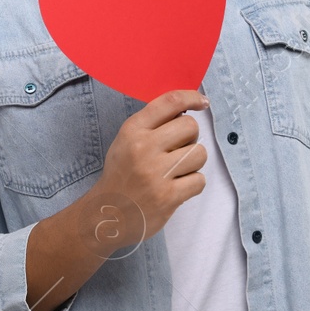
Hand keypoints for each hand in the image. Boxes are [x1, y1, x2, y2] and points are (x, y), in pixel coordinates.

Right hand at [81, 89, 209, 252]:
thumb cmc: (121, 174)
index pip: (169, 102)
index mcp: (133, 130)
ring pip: (200, 153)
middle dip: (190, 138)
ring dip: (193, 162)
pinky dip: (192, 184)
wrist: (107, 213)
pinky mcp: (168, 196)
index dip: (191, 97)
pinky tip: (176, 187)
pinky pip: (199, 180)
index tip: (202, 102)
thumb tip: (185, 109)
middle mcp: (144, 147)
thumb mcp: (126, 141)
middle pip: (190, 127)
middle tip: (177, 150)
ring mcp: (156, 173)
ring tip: (177, 170)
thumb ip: (151, 125)